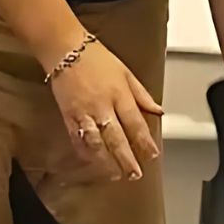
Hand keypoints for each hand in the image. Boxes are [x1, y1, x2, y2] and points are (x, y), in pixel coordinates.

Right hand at [46, 38, 162, 181]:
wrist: (65, 48)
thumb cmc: (96, 57)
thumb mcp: (126, 72)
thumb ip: (142, 95)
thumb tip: (158, 110)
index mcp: (120, 94)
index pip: (136, 123)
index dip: (144, 142)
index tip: (153, 156)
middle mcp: (103, 106)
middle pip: (117, 138)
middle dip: (126, 159)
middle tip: (135, 174)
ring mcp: (84, 112)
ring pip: (96, 142)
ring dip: (106, 161)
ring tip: (115, 174)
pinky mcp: (67, 115)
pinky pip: (77, 138)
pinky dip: (85, 152)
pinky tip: (92, 161)